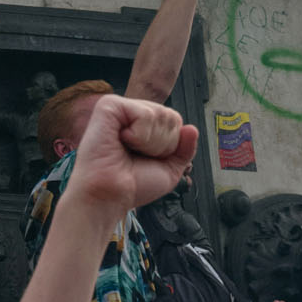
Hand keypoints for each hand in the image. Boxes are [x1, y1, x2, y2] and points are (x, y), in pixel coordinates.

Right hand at [64, 95, 198, 224]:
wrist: (110, 196)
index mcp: (141, 125)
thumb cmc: (132, 185)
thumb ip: (184, 150)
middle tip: (136, 156)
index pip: (175, 122)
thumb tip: (192, 128)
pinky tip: (122, 141)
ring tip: (127, 150)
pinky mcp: (109, 105)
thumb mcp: (169, 170)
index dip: (170, 146)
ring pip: (160, 115)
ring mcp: (119, 108)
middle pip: (171, 117)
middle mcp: (130, 114)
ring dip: (150, 142)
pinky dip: (140, 135)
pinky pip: (145, 114)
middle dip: (162, 144)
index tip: (146, 159)